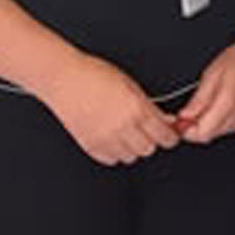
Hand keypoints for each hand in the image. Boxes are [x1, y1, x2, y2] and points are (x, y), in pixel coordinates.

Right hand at [40, 53, 180, 164]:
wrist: (64, 79)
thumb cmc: (95, 75)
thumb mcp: (132, 85)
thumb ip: (150, 107)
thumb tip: (166, 120)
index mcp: (136, 109)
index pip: (164, 135)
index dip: (170, 136)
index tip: (170, 135)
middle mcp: (122, 127)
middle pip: (149, 149)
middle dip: (152, 140)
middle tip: (147, 130)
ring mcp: (105, 138)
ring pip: (131, 157)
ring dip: (133, 148)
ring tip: (128, 133)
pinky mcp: (89, 145)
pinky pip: (111, 160)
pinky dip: (115, 153)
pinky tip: (113, 139)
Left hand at [176, 23, 234, 143]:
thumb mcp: (212, 73)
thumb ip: (198, 99)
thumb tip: (184, 116)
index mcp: (229, 102)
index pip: (202, 133)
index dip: (187, 130)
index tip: (180, 121)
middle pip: (209, 135)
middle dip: (196, 126)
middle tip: (190, 111)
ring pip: (219, 132)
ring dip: (208, 123)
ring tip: (209, 103)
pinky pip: (230, 128)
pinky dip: (221, 120)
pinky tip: (222, 104)